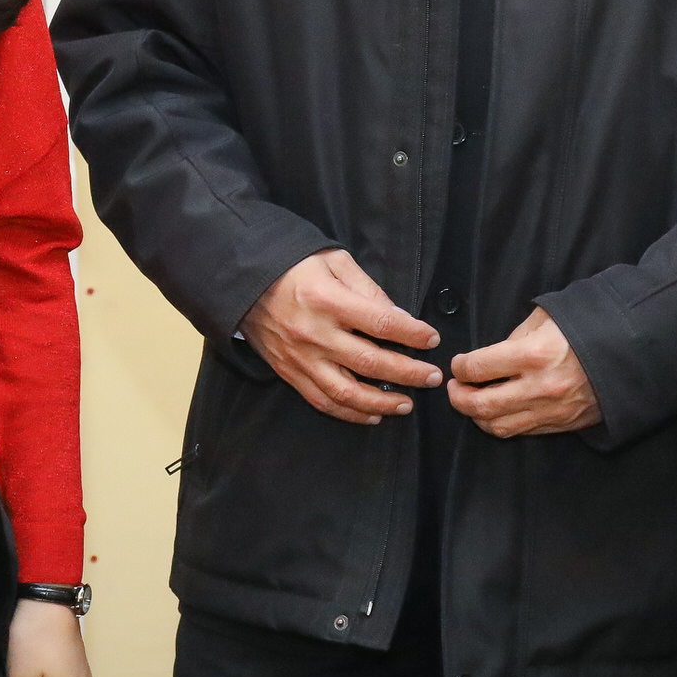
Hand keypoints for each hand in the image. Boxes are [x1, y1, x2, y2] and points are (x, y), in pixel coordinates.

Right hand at [242, 249, 442, 424]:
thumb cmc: (293, 267)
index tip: (432, 339)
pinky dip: (350, 413)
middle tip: (433, 378)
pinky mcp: (290, 373)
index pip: (381, 323)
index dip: (412, 334)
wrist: (243, 283)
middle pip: (371, 362)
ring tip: (408, 404)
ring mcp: (301, 358)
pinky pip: (323, 401)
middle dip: (408, 373)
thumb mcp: (333, 261)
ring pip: (348, 392)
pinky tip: (372, 415)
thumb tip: (398, 317)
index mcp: (328, 300)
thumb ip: (368, 288)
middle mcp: (316, 334)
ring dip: (382, 403)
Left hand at [446, 308, 599, 437]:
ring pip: (498, 426)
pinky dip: (503, 424)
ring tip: (473, 402)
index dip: (460, 366)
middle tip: (454, 388)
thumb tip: (493, 356)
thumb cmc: (589, 327)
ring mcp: (552, 410)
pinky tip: (499, 412)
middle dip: (458, 397)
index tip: (458, 364)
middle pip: (481, 405)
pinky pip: (523, 431)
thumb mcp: (549, 318)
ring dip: (478, 416)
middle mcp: (539, 387)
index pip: (478, 368)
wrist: (633, 353)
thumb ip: (516, 336)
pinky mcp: (563, 424)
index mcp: (534, 354)